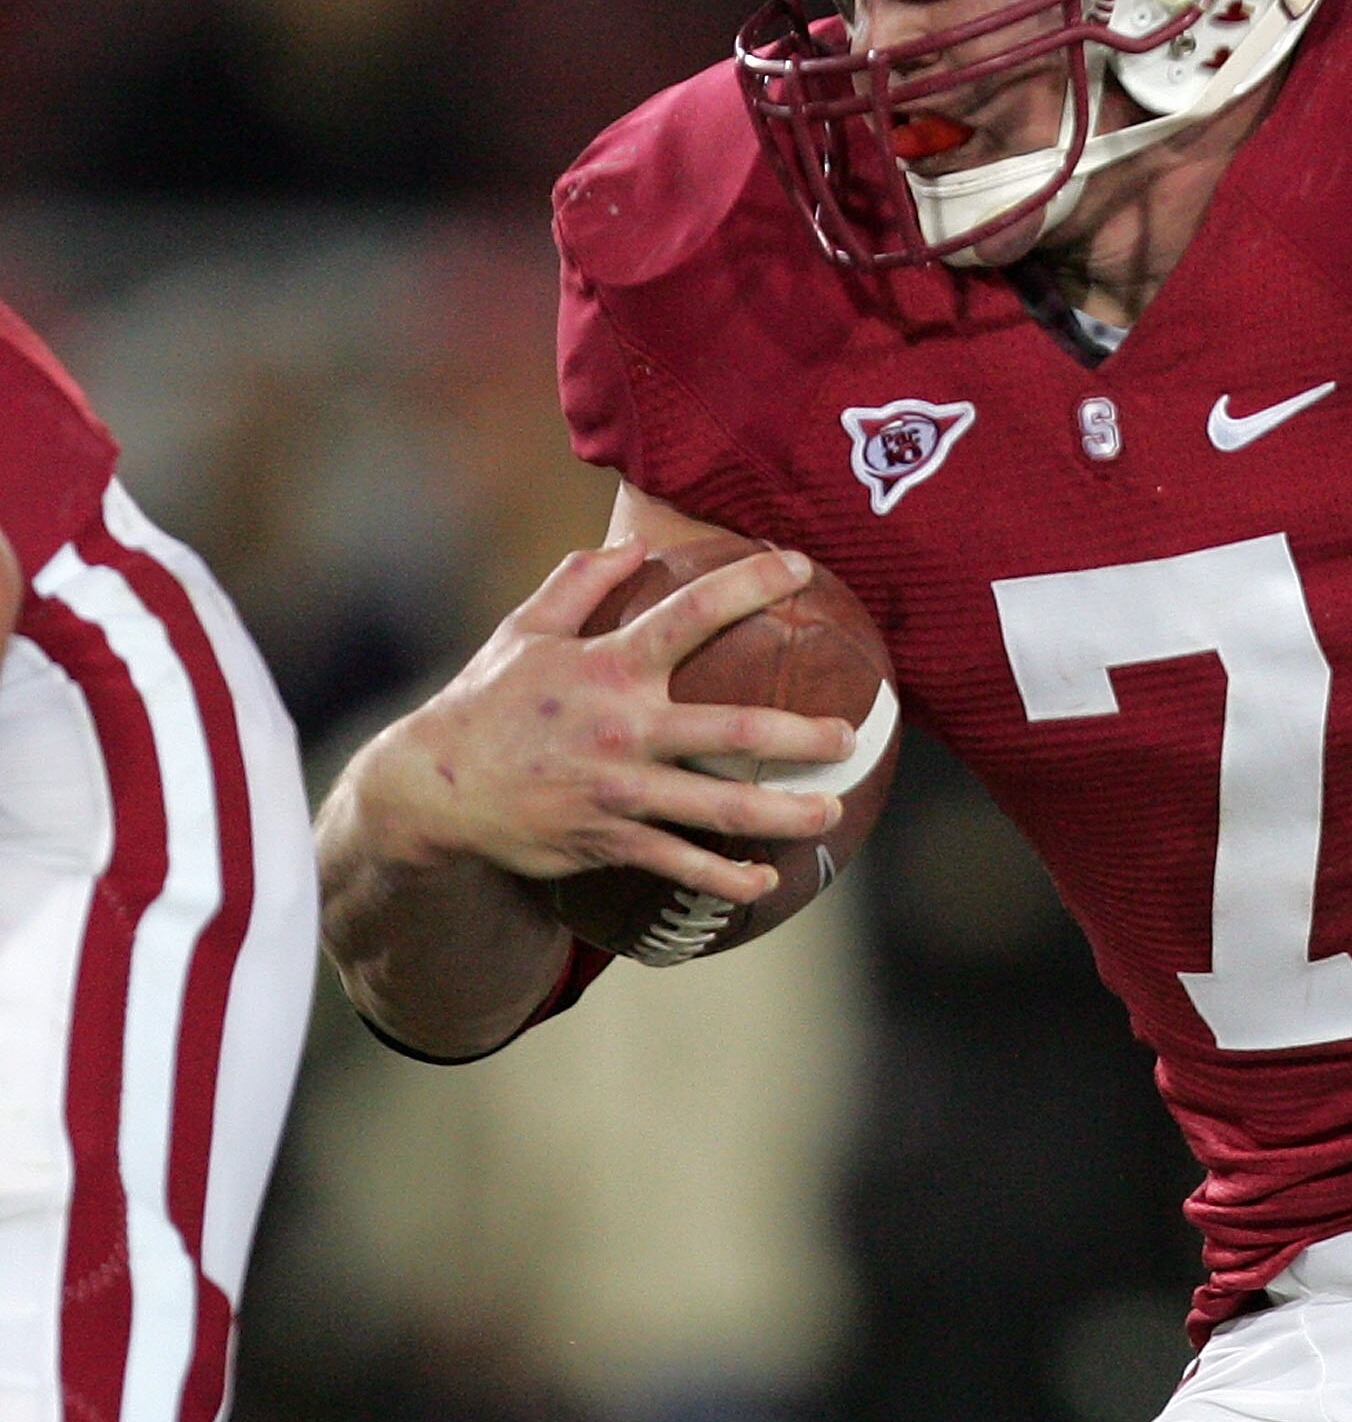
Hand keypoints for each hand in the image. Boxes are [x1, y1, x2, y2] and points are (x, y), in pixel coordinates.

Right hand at [355, 540, 858, 907]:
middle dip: (802, 735)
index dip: (751, 585)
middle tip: (851, 734)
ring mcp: (619, 792)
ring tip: (831, 810)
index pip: (693, 613)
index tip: (801, 569)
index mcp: (608, 666)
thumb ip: (581, 582)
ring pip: (720, 809)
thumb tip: (635, 542)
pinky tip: (766, 880)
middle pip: (734, 731)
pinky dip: (727, 876)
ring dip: (785, 814)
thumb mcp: (525, 630)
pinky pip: (681, 865)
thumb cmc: (487, 703)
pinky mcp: (608, 841)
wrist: (431, 791)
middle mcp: (624, 728)